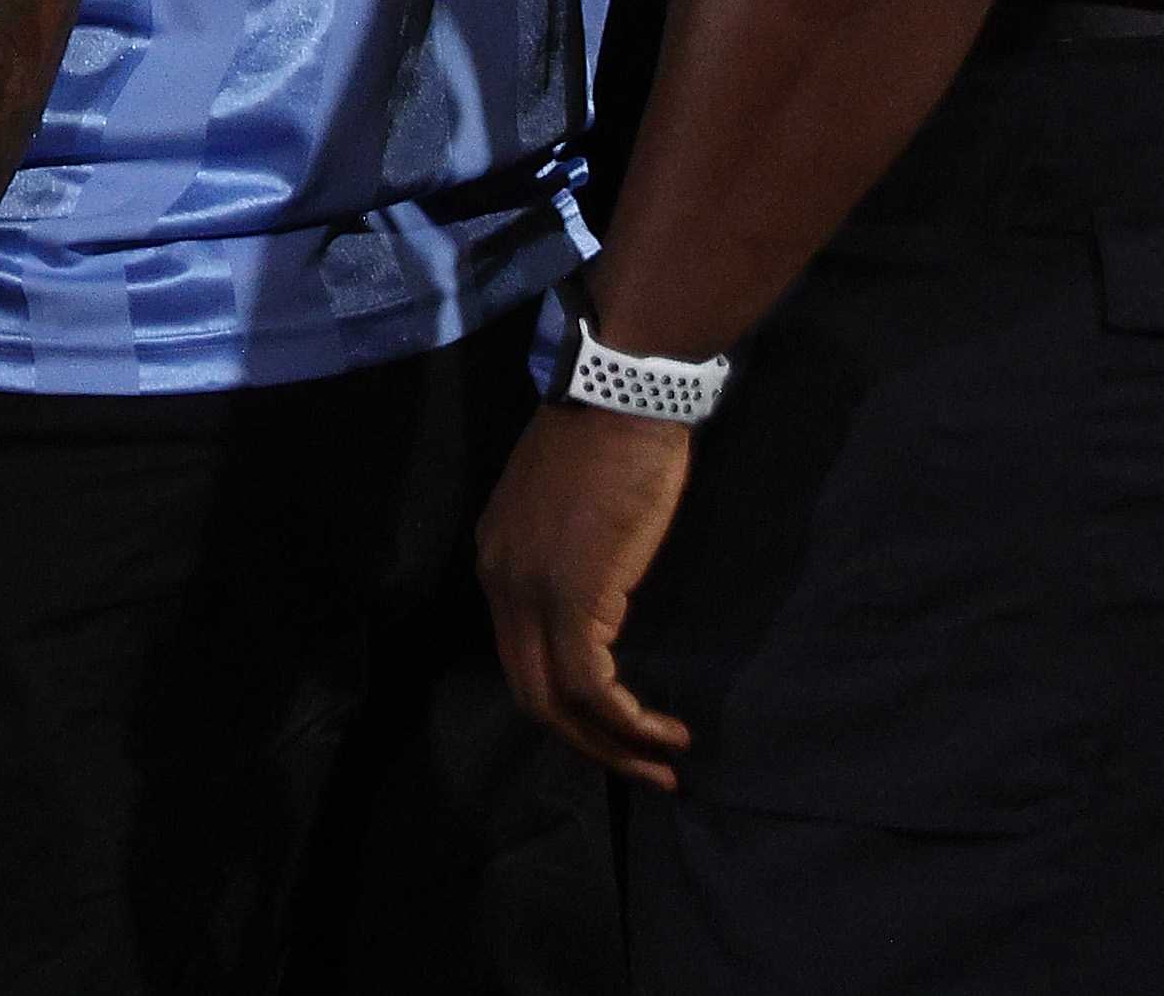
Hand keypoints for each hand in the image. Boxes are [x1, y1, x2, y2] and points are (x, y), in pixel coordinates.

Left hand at [478, 399, 701, 784]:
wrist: (622, 395)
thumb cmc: (614, 440)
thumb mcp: (577, 509)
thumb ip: (573, 557)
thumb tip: (602, 597)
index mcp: (498, 558)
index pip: (519, 654)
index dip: (565, 703)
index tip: (617, 727)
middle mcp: (500, 580)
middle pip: (529, 691)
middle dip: (585, 742)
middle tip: (641, 767)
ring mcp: (530, 590)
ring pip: (556, 701)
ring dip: (612, 745)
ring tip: (662, 764)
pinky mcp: (573, 597)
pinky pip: (590, 685)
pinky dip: (627, 721)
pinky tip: (665, 729)